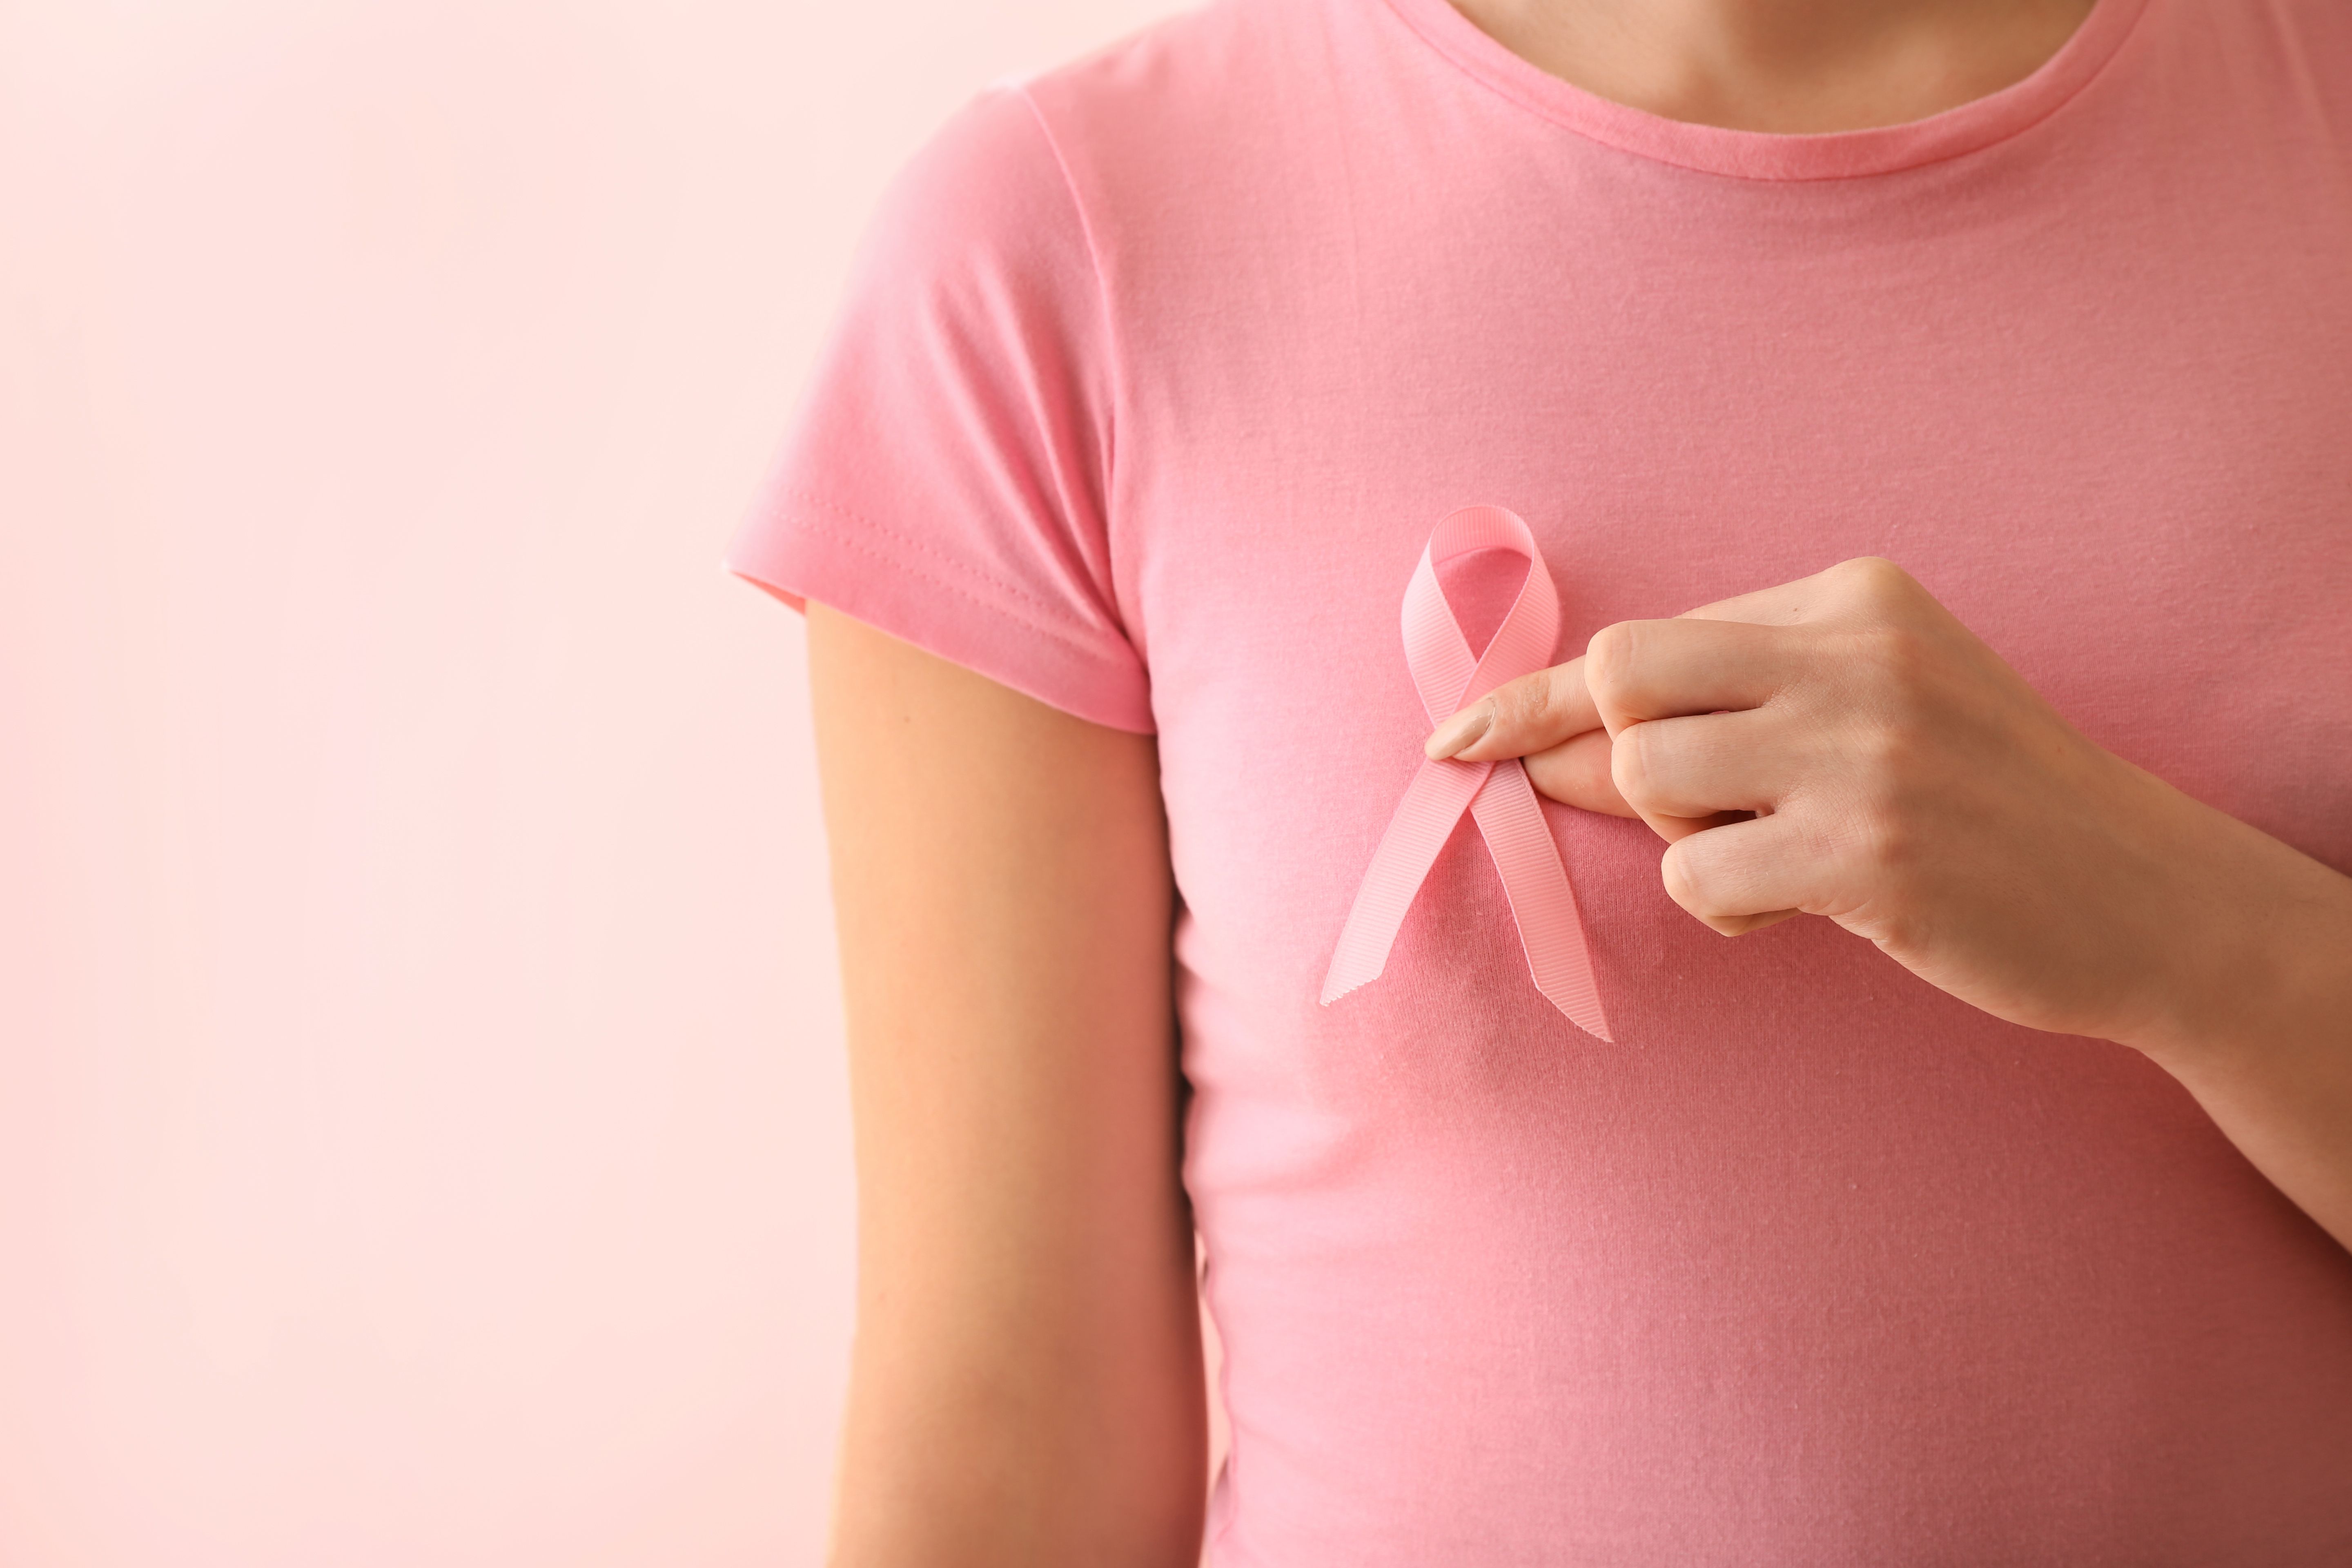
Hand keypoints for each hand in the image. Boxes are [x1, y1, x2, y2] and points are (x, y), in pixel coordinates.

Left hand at [1424, 556, 2244, 1045]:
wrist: (2144, 895)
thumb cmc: (1983, 801)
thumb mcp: (1874, 702)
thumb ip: (1731, 700)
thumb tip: (1549, 741)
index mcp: (1851, 598)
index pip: (1646, 635)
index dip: (1537, 695)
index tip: (1457, 734)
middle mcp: (1855, 656)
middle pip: (1623, 681)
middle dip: (1603, 755)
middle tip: (1657, 807)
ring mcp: (1863, 754)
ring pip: (1647, 778)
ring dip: (1680, 837)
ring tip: (1768, 853)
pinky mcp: (1866, 856)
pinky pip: (1700, 878)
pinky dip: (1727, 906)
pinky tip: (1801, 905)